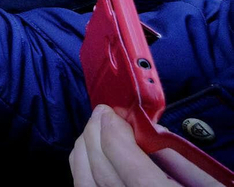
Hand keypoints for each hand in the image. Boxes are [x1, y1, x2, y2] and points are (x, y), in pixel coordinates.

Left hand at [70, 105, 224, 186]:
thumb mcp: (211, 183)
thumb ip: (181, 159)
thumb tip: (147, 129)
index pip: (136, 175)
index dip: (117, 138)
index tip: (111, 113)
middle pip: (105, 176)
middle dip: (96, 137)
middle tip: (100, 113)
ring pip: (87, 185)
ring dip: (84, 150)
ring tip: (93, 128)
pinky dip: (81, 169)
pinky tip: (87, 153)